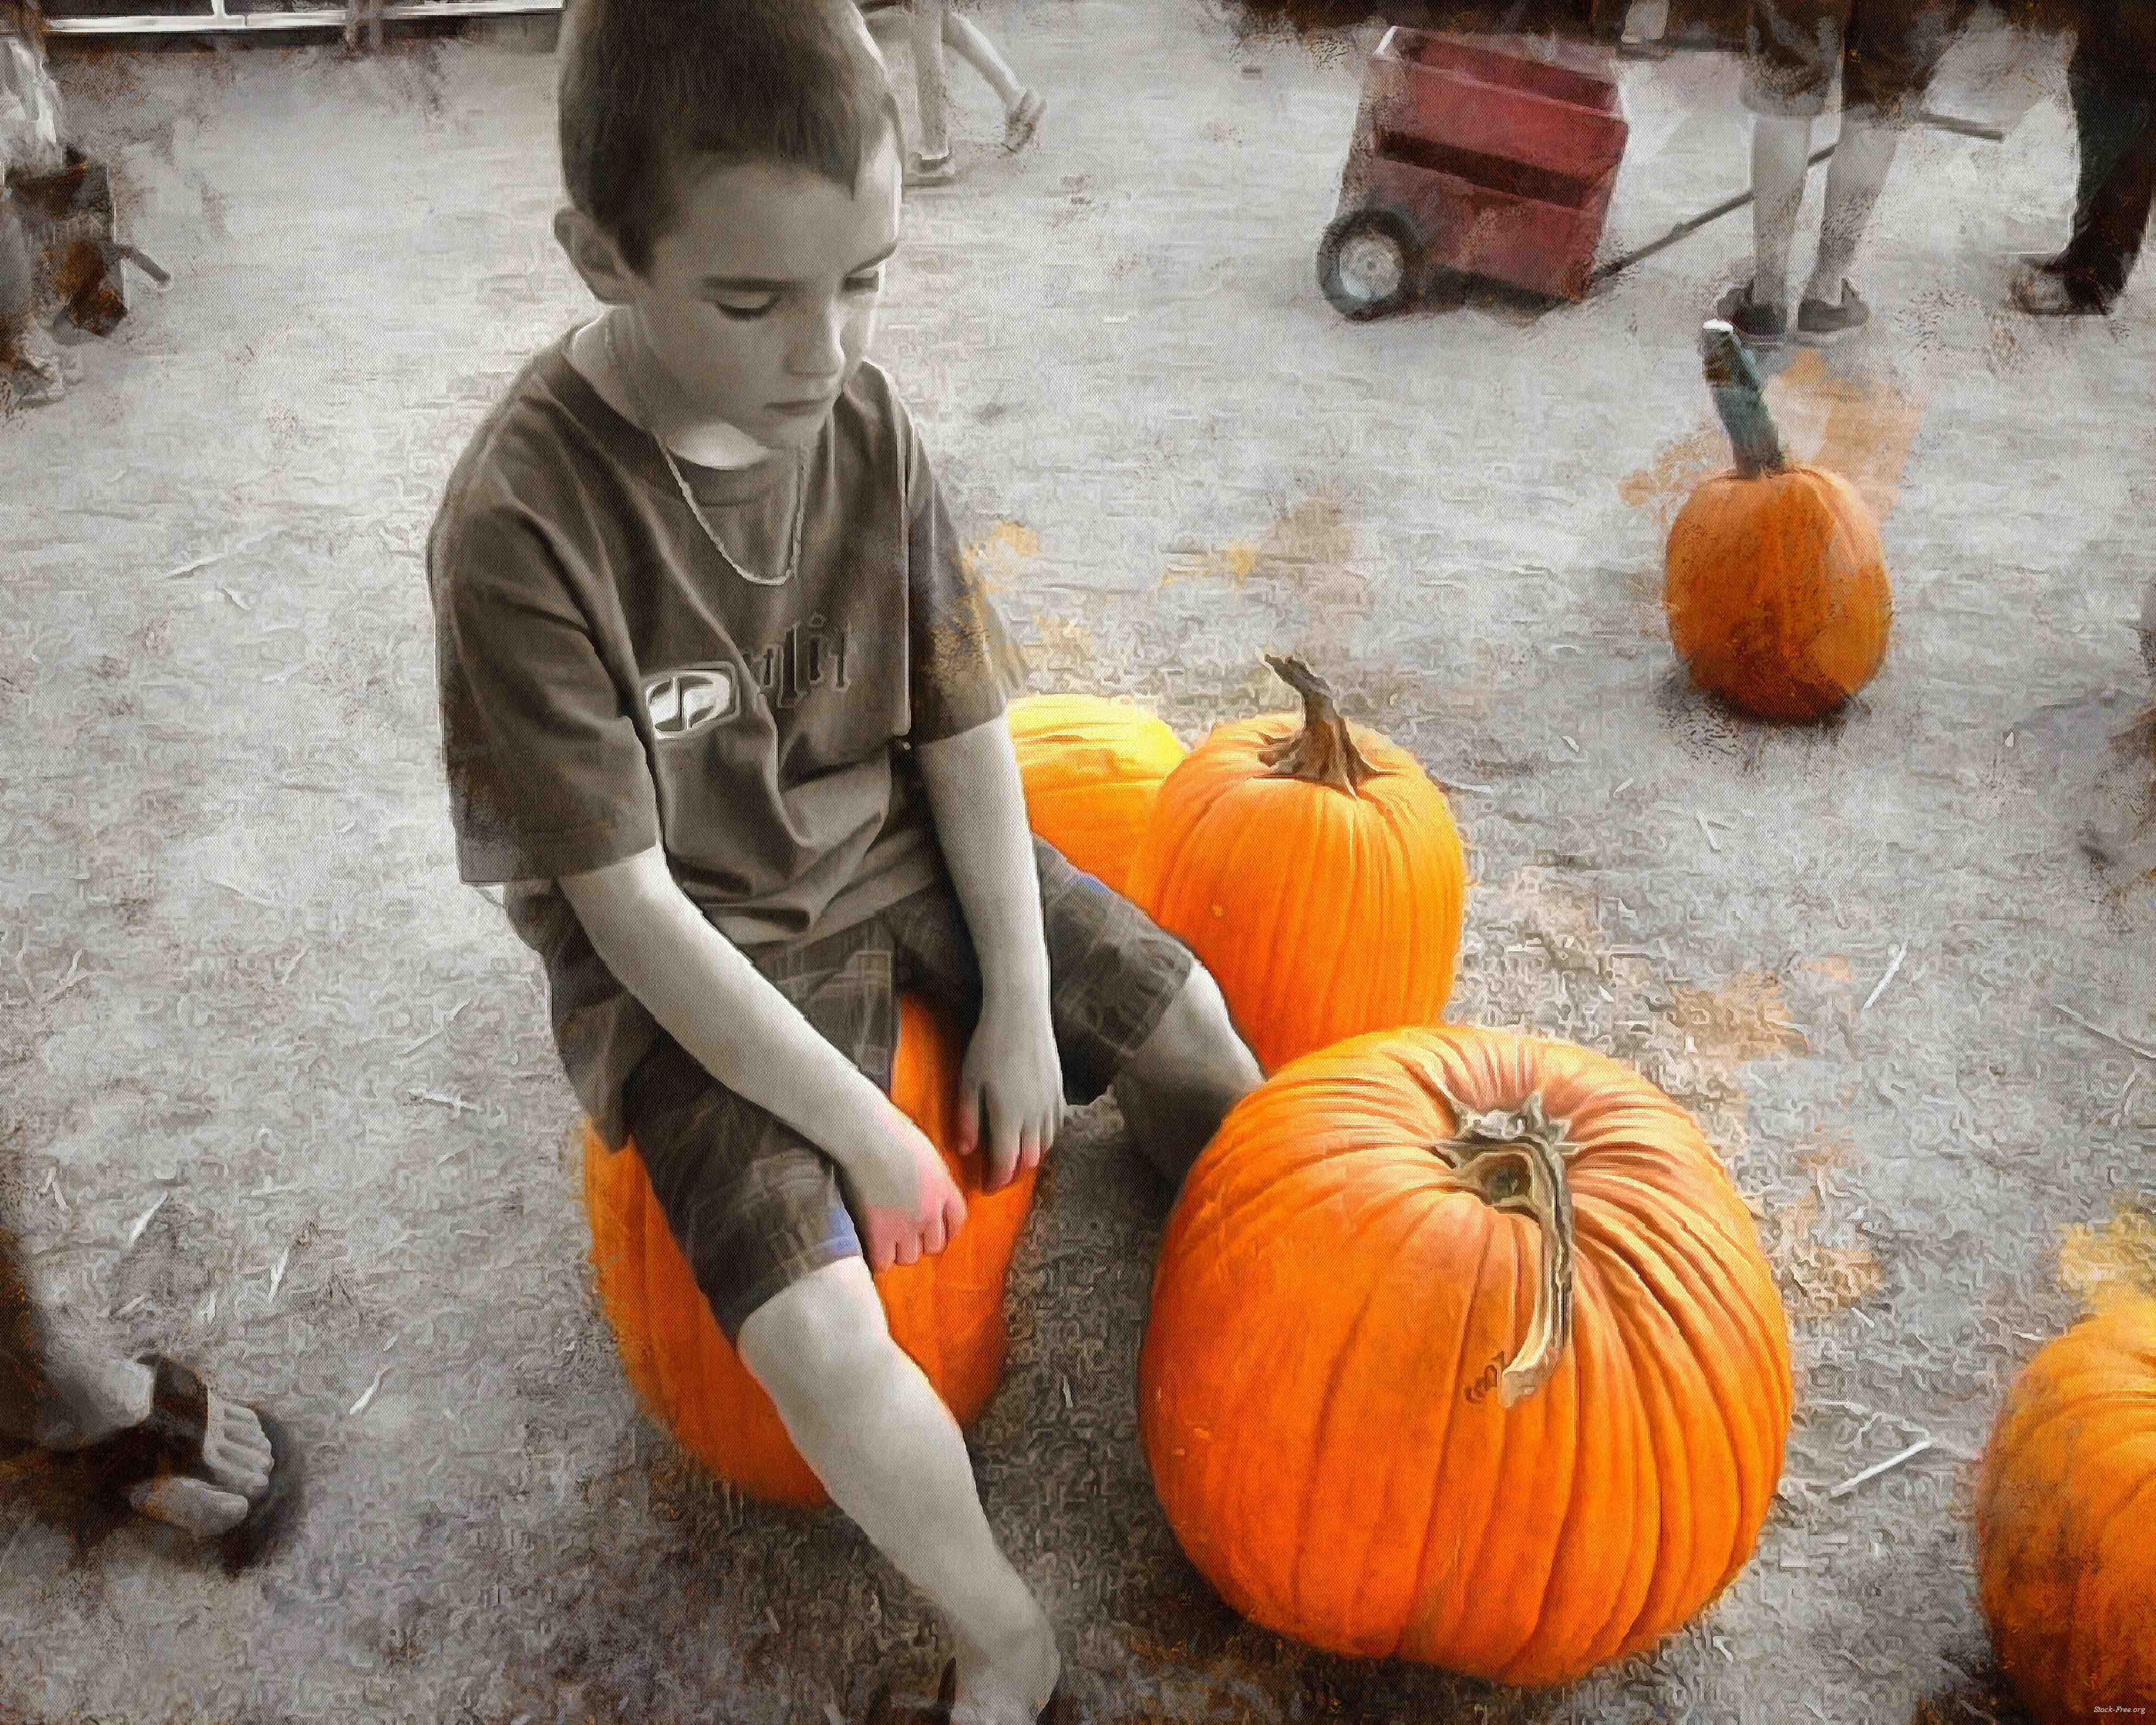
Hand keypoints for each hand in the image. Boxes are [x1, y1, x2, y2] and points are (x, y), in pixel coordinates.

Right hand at [843, 1113, 968, 1272]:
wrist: (867, 1137)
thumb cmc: (893, 1133)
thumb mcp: (927, 1155)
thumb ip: (933, 1179)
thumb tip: (927, 1190)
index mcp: (945, 1190)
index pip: (957, 1222)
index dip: (947, 1229)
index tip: (935, 1229)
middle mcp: (930, 1212)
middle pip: (934, 1245)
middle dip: (921, 1241)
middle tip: (904, 1233)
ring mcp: (905, 1225)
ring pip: (909, 1257)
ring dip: (899, 1251)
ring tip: (885, 1239)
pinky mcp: (878, 1232)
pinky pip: (883, 1262)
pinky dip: (876, 1257)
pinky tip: (869, 1244)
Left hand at [959, 995, 1063, 1193]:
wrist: (1021, 1014)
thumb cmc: (988, 1046)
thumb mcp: (968, 1082)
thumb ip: (967, 1119)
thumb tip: (966, 1150)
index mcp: (1008, 1118)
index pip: (1005, 1163)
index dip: (997, 1180)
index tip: (986, 1187)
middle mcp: (1034, 1117)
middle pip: (1029, 1160)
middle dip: (1014, 1175)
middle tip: (999, 1177)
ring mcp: (1050, 1104)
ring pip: (1046, 1145)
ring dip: (1031, 1158)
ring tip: (1016, 1159)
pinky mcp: (1059, 1091)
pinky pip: (1056, 1126)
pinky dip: (1045, 1138)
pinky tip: (1035, 1135)